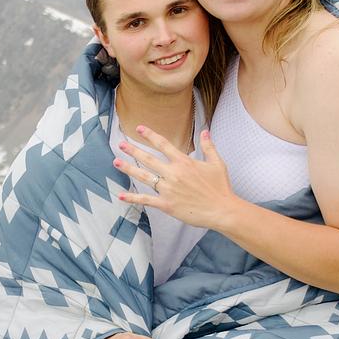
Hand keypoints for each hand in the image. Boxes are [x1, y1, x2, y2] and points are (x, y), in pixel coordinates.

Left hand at [114, 127, 236, 229]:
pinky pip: (146, 200)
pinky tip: (121, 195)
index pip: (163, 144)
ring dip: (129, 169)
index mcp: (184, 162)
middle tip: (121, 144)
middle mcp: (173, 173)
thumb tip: (205, 131)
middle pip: (148, 159)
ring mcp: (168, 189)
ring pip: (144, 177)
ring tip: (116, 162)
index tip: (139, 128)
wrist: (222, 210)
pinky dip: (133, 197)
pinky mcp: (167, 205)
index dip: (150, 135)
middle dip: (133, 150)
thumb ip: (208, 146)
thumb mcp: (217, 163)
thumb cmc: (220, 187)